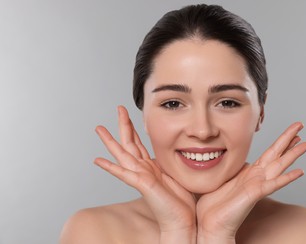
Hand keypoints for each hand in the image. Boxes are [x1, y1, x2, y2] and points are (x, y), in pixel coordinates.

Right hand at [94, 106, 195, 234]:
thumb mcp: (176, 174)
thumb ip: (169, 164)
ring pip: (123, 154)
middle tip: (118, 108)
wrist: (182, 220)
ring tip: (99, 128)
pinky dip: (110, 167)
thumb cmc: (181, 201)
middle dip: (124, 124)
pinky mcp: (142, 184)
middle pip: (129, 142)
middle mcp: (143, 169)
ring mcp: (141, 176)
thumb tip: (176, 152)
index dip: (133, 128)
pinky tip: (98, 161)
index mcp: (151, 166)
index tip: (128, 114)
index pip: (139, 143)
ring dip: (110, 141)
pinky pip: (124, 174)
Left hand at [196, 122, 305, 241]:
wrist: (209, 223)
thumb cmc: (213, 205)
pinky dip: (287, 178)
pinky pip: (273, 184)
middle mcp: (256, 177)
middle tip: (300, 125)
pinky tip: (299, 172)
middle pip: (276, 153)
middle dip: (289, 139)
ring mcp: (257, 185)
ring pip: (279, 165)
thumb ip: (229, 168)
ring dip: (293, 154)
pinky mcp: (254, 193)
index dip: (281, 141)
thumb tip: (226, 157)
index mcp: (249, 172)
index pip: (269, 153)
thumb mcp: (221, 178)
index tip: (292, 132)